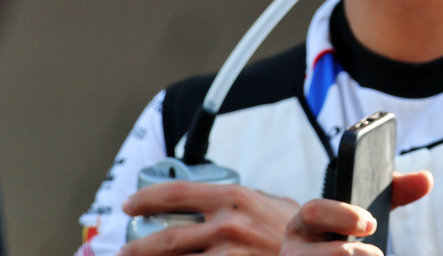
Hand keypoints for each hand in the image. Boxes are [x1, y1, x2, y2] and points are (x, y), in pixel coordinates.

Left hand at [117, 181, 297, 255]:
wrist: (319, 252)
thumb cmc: (295, 230)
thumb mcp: (268, 204)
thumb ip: (238, 201)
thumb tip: (208, 198)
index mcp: (233, 198)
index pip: (176, 193)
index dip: (146, 198)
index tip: (129, 205)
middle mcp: (228, 225)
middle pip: (167, 238)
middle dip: (137, 248)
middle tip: (124, 251)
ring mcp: (231, 254)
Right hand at [279, 171, 432, 254]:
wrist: (325, 255)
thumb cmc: (347, 230)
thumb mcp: (366, 210)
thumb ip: (395, 191)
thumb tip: (426, 178)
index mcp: (305, 220)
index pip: (313, 211)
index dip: (342, 216)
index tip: (372, 223)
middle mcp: (294, 248)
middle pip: (311, 252)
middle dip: (347, 252)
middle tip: (376, 254)